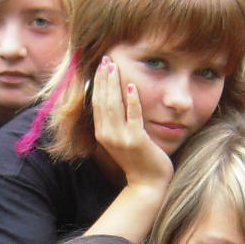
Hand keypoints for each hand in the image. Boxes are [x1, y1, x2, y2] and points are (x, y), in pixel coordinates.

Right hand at [90, 56, 172, 191]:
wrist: (147, 184)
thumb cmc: (138, 160)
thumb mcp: (121, 140)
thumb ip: (116, 123)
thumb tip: (115, 102)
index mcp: (102, 133)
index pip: (96, 103)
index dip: (98, 83)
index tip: (101, 66)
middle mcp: (107, 135)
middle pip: (103, 100)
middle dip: (104, 78)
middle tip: (106, 59)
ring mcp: (121, 138)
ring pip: (114, 105)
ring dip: (114, 84)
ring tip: (115, 66)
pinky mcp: (137, 140)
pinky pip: (133, 116)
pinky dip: (131, 100)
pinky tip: (131, 86)